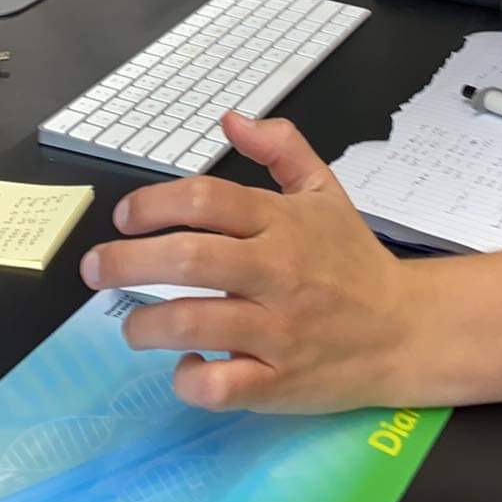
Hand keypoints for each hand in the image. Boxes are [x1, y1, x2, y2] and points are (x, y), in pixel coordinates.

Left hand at [80, 111, 412, 412]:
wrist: (405, 329)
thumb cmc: (353, 261)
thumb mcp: (325, 190)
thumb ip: (281, 148)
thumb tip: (230, 117)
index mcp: (282, 222)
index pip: (205, 200)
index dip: (152, 204)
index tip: (125, 217)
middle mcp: (276, 271)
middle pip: (188, 258)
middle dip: (127, 261)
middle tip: (95, 268)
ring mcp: (277, 329)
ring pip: (193, 321)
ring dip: (146, 323)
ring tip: (132, 325)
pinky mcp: (279, 381)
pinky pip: (221, 384)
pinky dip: (190, 377)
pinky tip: (186, 364)